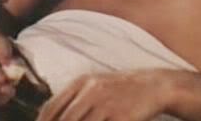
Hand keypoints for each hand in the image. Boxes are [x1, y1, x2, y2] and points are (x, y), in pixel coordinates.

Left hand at [38, 69, 170, 120]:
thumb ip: (73, 99)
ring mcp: (106, 105)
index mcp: (80, 83)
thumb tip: (48, 116)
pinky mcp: (120, 118)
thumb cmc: (119, 89)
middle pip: (65, 120)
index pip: (52, 108)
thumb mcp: (94, 86)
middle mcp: (90, 92)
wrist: (153, 85)